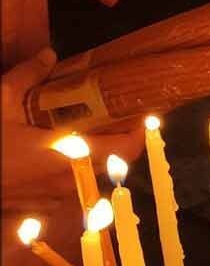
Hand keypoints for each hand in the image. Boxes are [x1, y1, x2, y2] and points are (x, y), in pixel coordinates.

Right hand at [1, 48, 144, 210]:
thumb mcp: (0, 101)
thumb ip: (28, 76)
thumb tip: (48, 54)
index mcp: (68, 156)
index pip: (124, 151)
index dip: (138, 135)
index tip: (141, 116)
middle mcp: (70, 183)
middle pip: (111, 164)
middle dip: (115, 142)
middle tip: (112, 118)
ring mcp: (55, 201)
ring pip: (89, 178)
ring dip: (91, 158)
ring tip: (81, 133)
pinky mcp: (40, 211)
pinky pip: (67, 190)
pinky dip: (69, 172)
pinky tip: (53, 155)